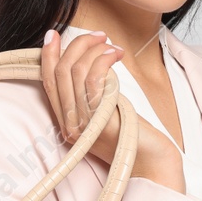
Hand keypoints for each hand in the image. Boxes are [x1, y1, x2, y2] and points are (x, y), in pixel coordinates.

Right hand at [40, 29, 183, 187]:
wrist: (154, 166)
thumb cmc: (136, 139)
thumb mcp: (106, 116)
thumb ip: (93, 96)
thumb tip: (91, 62)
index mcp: (67, 123)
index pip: (47, 82)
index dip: (47, 55)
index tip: (54, 34)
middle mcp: (71, 125)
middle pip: (60, 73)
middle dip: (78, 46)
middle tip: (100, 36)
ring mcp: (85, 124)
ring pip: (76, 72)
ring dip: (94, 50)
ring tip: (112, 46)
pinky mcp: (102, 121)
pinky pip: (94, 81)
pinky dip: (102, 61)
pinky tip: (116, 55)